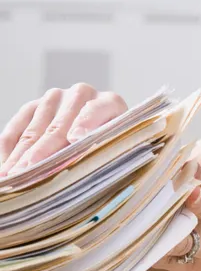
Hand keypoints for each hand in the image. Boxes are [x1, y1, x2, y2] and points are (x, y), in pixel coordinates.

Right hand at [0, 84, 126, 177]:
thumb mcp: (119, 147)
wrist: (101, 126)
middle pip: (58, 127)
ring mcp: (55, 97)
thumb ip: (107, 152)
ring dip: (20, 156)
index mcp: (110, 102)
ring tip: (12, 176)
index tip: (75, 138)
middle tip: (29, 171)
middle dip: (41, 152)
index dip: (85, 124)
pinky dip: (8, 148)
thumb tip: (88, 176)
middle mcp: (82, 94)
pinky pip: (17, 127)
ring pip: (34, 130)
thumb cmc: (114, 145)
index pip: (96, 110)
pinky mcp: (34, 105)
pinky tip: (4, 167)